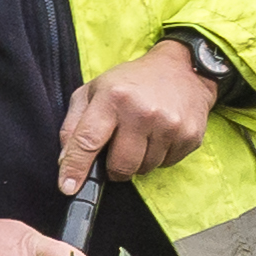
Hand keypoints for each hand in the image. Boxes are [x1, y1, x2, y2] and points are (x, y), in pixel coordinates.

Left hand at [57, 39, 220, 192]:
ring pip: (144, 169)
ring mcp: (170, 125)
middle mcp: (142, 112)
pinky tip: (158, 134)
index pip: (88, 141)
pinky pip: (166, 165)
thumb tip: (65, 161)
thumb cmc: (131, 82)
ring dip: (137, 161)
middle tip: (116, 150)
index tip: (68, 187)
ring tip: (141, 136)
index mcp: (113, 98)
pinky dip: (158, 156)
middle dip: (113, 168)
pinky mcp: (190, 136)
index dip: (75, 168)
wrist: (182, 69)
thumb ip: (73, 125)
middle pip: (120, 166)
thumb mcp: (94, 91)